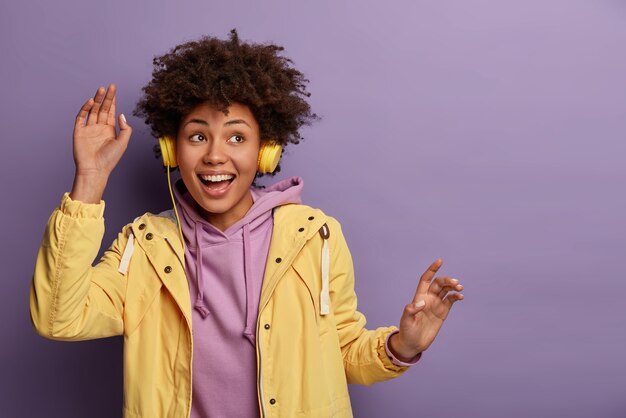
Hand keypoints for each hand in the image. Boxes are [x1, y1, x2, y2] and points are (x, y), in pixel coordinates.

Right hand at [70, 84, 131, 202]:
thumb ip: (125, 129)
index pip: (111, 111)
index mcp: (109, 130)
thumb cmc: (110, 159)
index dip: (113, 101)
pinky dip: (85, 109)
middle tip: (110, 86)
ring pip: (93, 110)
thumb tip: (121, 114)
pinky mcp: (79, 131)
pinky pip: (81, 117)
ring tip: (101, 90)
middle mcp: (99, 127)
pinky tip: (91, 102)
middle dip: (106, 97)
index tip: (114, 90)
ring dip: (97, 100)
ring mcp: (88, 129)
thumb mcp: (123, 143)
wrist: (95, 170)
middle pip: (102, 108)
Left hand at [389, 259, 463, 360]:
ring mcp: (436, 305)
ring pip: (446, 291)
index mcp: (419, 297)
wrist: (413, 343)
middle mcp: (428, 298)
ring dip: (453, 287)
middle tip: (455, 283)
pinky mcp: (443, 312)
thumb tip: (422, 303)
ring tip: (460, 288)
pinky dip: (456, 297)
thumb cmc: (407, 331)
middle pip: (439, 284)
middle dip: (447, 280)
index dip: (432, 270)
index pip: (426, 279)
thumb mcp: (406, 321)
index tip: (440, 261)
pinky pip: (450, 301)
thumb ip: (411, 310)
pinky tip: (460, 297)